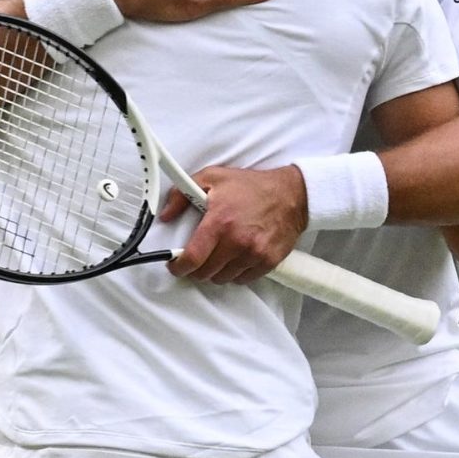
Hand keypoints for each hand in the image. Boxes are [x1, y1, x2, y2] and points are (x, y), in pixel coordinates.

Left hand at [164, 164, 307, 283]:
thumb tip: (165, 215)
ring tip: (220, 254)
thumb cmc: (253, 186)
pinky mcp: (268, 261)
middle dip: (196, 268)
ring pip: (223, 278)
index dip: (178, 267)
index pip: (192, 259)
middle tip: (198, 257)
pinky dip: (236, 272)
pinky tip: (237, 257)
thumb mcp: (213, 178)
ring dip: (217, 270)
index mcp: (220, 222)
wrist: (293, 193)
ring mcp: (254, 253)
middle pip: (205, 273)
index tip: (176, 265)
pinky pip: (243, 279)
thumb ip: (182, 194)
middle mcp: (237, 241)